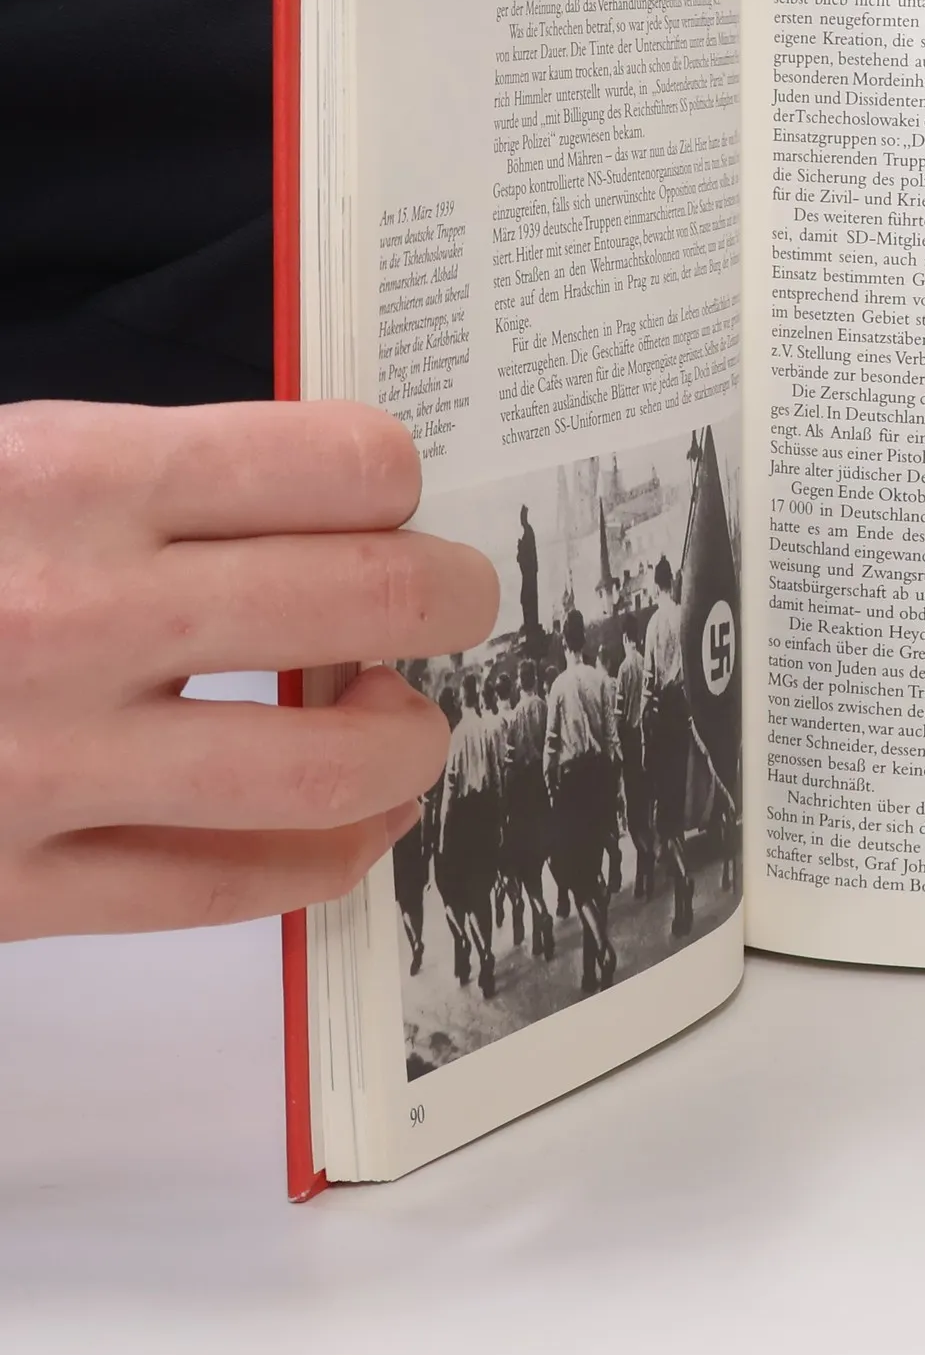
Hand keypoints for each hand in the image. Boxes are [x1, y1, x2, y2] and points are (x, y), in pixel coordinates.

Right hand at [0, 401, 497, 938]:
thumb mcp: (9, 466)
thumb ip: (162, 483)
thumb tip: (341, 501)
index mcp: (71, 479)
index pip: (345, 464)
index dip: (395, 482)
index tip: (388, 502)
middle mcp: (76, 615)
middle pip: (379, 598)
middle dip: (451, 598)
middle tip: (444, 602)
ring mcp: (48, 763)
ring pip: (336, 765)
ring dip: (411, 740)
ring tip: (396, 719)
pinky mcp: (15, 888)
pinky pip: (235, 891)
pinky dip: (329, 856)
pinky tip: (346, 823)